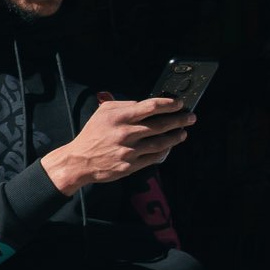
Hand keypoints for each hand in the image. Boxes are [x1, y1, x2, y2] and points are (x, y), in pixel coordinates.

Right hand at [41, 96, 193, 193]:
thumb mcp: (103, 112)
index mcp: (120, 117)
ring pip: (161, 143)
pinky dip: (164, 152)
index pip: (151, 107)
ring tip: (182, 133)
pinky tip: (169, 147)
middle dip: (180, 120)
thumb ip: (125, 105)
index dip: (169, 104)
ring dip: (175, 137)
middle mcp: (126, 133)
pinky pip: (153, 158)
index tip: (179, 104)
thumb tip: (146, 104)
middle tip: (190, 117)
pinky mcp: (130, 166)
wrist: (79, 161)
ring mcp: (129, 151)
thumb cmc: (92, 135)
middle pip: (160, 125)